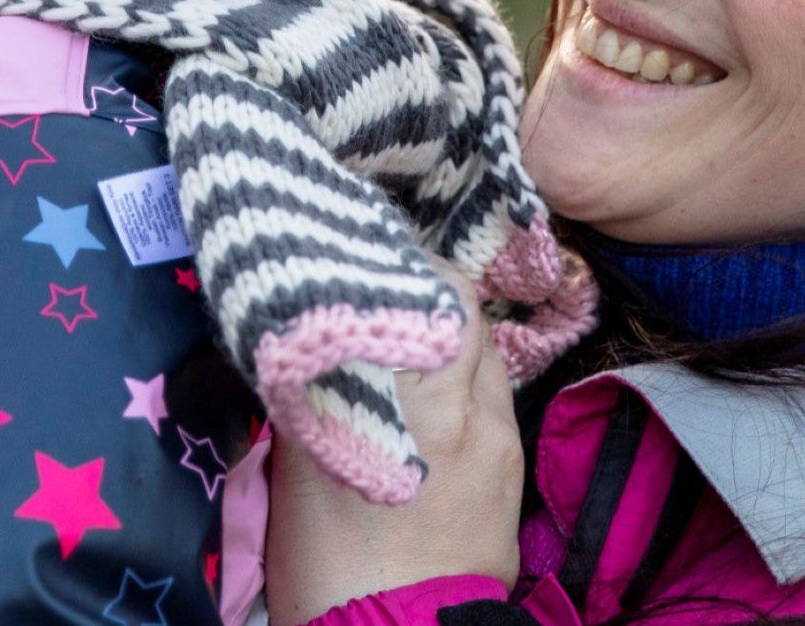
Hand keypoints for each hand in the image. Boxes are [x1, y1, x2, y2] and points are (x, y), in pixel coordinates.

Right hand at [264, 269, 526, 625]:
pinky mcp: (510, 453)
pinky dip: (470, 371)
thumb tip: (320, 334)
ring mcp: (484, 424)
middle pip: (452, 296)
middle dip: (426, 276)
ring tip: (421, 325)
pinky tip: (444, 386)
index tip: (358, 246)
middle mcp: (436, 397)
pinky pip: (494, 386)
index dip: (379, 256)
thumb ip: (315, 388)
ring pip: (480, 337)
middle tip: (394, 274)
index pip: (390, 287)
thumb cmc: (320, 559)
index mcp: (368, 394)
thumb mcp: (295, 463)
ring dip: (454, 322)